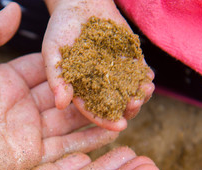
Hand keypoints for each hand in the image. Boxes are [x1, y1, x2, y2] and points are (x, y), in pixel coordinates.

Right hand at [43, 0, 153, 130]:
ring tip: (146, 89)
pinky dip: (145, 75)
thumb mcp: (53, 51)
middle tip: (135, 104)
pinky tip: (148, 77)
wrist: (80, 4)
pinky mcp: (128, 58)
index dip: (106, 121)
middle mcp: (100, 85)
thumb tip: (60, 104)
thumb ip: (57, 77)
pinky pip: (138, 71)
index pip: (94, 111)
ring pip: (130, 90)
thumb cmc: (61, 28)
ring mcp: (115, 72)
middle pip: (116, 104)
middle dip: (128, 109)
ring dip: (140, 94)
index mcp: (81, 89)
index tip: (120, 127)